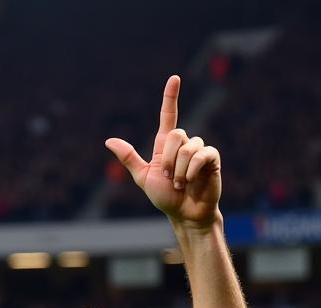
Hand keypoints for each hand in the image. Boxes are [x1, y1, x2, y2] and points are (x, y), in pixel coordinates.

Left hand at [106, 75, 220, 227]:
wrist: (185, 214)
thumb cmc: (166, 198)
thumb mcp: (144, 177)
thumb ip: (129, 158)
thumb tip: (108, 140)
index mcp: (166, 146)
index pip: (168, 116)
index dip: (170, 97)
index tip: (174, 78)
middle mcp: (183, 144)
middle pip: (176, 134)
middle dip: (169, 159)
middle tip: (170, 178)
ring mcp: (199, 150)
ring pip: (188, 147)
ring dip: (180, 170)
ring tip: (181, 184)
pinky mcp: (211, 159)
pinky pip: (201, 155)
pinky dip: (192, 170)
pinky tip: (191, 182)